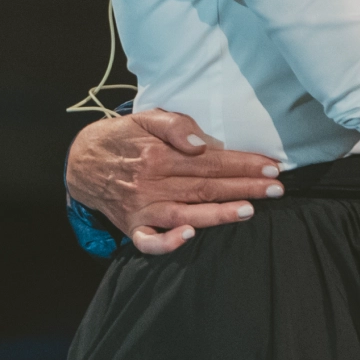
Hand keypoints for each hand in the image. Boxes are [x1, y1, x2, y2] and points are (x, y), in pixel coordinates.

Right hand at [66, 109, 284, 255]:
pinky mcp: (132, 227)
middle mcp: (152, 183)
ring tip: (249, 211)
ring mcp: (142, 208)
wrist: (82, 162)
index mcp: (158, 155)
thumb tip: (199, 144)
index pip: (210, 161)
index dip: (243, 164)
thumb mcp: (146, 117)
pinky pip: (149, 241)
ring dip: (219, 214)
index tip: (271, 167)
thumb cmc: (123, 137)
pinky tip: (190, 236)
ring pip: (186, 213)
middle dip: (244, 188)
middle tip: (276, 190)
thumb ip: (174, 125)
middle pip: (206, 187)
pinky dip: (167, 242)